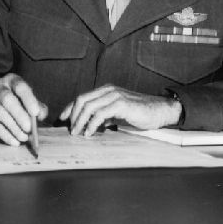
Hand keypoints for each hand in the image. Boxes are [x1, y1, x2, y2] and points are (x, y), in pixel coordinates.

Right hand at [0, 73, 47, 145]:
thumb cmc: (17, 102)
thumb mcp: (28, 101)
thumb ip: (38, 107)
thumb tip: (41, 115)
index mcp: (12, 80)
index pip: (20, 86)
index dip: (28, 99)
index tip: (36, 113)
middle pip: (7, 99)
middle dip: (19, 115)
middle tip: (29, 129)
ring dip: (13, 128)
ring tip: (24, 137)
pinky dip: (4, 134)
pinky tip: (14, 141)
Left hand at [59, 85, 181, 135]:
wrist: (160, 111)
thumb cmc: (141, 113)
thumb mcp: (118, 114)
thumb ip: (105, 117)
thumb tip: (92, 125)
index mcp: (106, 91)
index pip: (82, 97)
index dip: (70, 108)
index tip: (62, 119)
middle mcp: (109, 90)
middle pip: (82, 99)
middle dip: (73, 115)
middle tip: (70, 130)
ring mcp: (115, 95)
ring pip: (88, 106)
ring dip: (80, 121)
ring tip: (77, 133)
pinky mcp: (121, 104)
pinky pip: (100, 113)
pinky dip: (91, 124)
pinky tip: (89, 133)